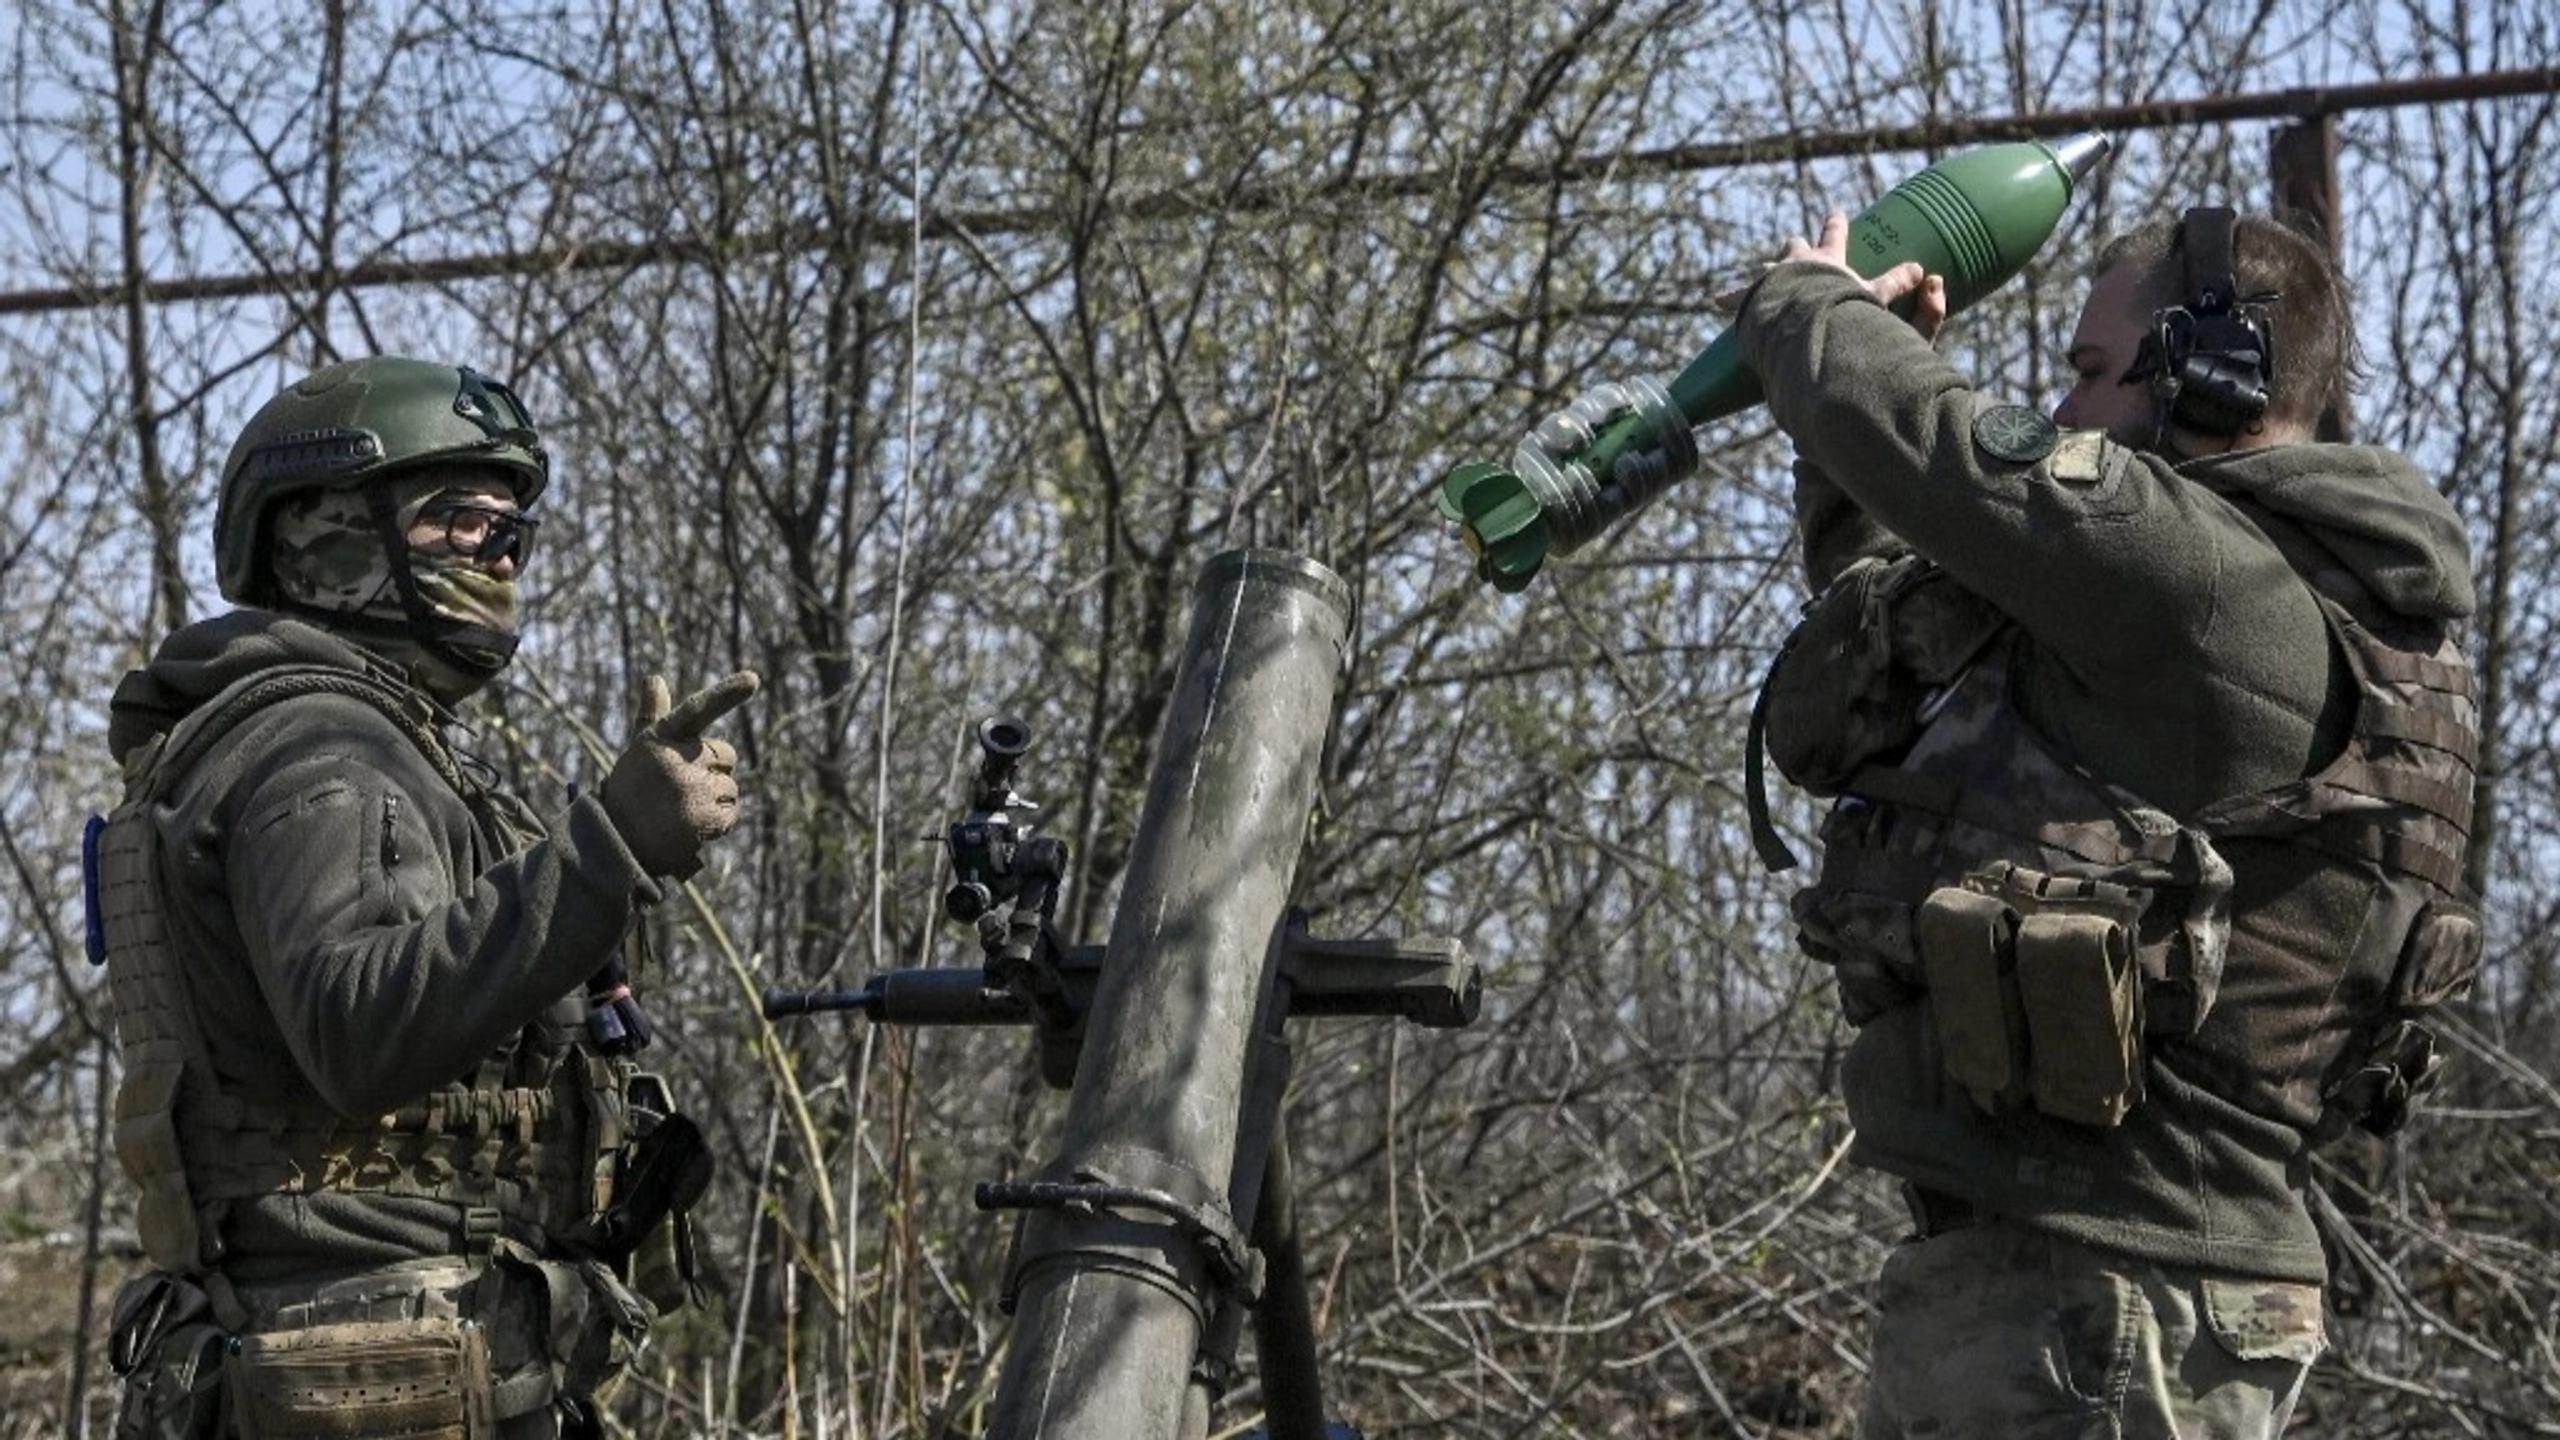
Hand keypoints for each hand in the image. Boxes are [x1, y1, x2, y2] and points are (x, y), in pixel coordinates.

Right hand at [602, 671, 759, 879]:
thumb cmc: (633, 790)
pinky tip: (690, 829)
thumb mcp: (642, 749)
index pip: (697, 709)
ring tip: (679, 812)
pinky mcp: (702, 818)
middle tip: (680, 790)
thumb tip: (655, 677)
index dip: (726, 694)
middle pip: (727, 755)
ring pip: (730, 788)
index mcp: (659, 737)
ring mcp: (690, 789)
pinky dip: (717, 825)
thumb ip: (653, 713)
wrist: (616, 843)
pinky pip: (731, 814)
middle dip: (713, 771)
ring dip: (713, 802)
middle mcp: (675, 759)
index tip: (753, 679)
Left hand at [1718, 213, 1948, 342]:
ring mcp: (1772, 277)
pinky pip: (1738, 297)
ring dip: (1764, 272)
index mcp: (1825, 257)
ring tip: (1759, 275)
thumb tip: (1922, 270)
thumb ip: (1895, 283)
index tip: (1836, 213)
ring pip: (1766, 268)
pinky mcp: (1752, 296)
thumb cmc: (1836, 304)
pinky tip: (1716, 301)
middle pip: (1794, 245)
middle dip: (1796, 245)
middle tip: (1795, 245)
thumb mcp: (1871, 295)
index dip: (1836, 223)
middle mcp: (1796, 261)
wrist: (1799, 314)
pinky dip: (1730, 299)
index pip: (1834, 234)